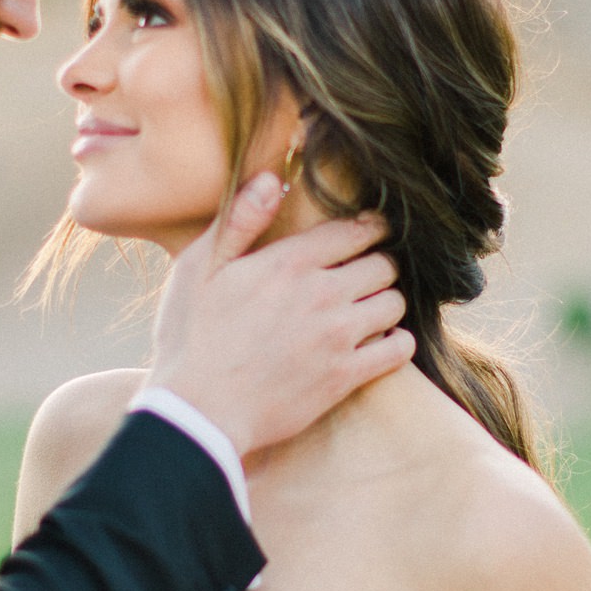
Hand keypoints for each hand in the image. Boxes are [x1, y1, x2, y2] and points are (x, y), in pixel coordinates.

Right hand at [147, 174, 413, 456]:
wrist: (198, 411)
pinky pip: (399, 348)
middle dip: (377, 266)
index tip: (364, 237)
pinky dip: (396, 342)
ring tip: (366, 310)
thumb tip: (272, 179)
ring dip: (385, 303)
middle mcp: (322, 294)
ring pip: (395, 303)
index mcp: (289, 262)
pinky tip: (376, 343)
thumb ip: (239, 220)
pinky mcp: (345, 376)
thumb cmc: (191, 337)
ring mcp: (337, 336)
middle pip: (384, 264)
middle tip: (362, 276)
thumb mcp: (198, 268)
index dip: (367, 230)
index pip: (357, 229)